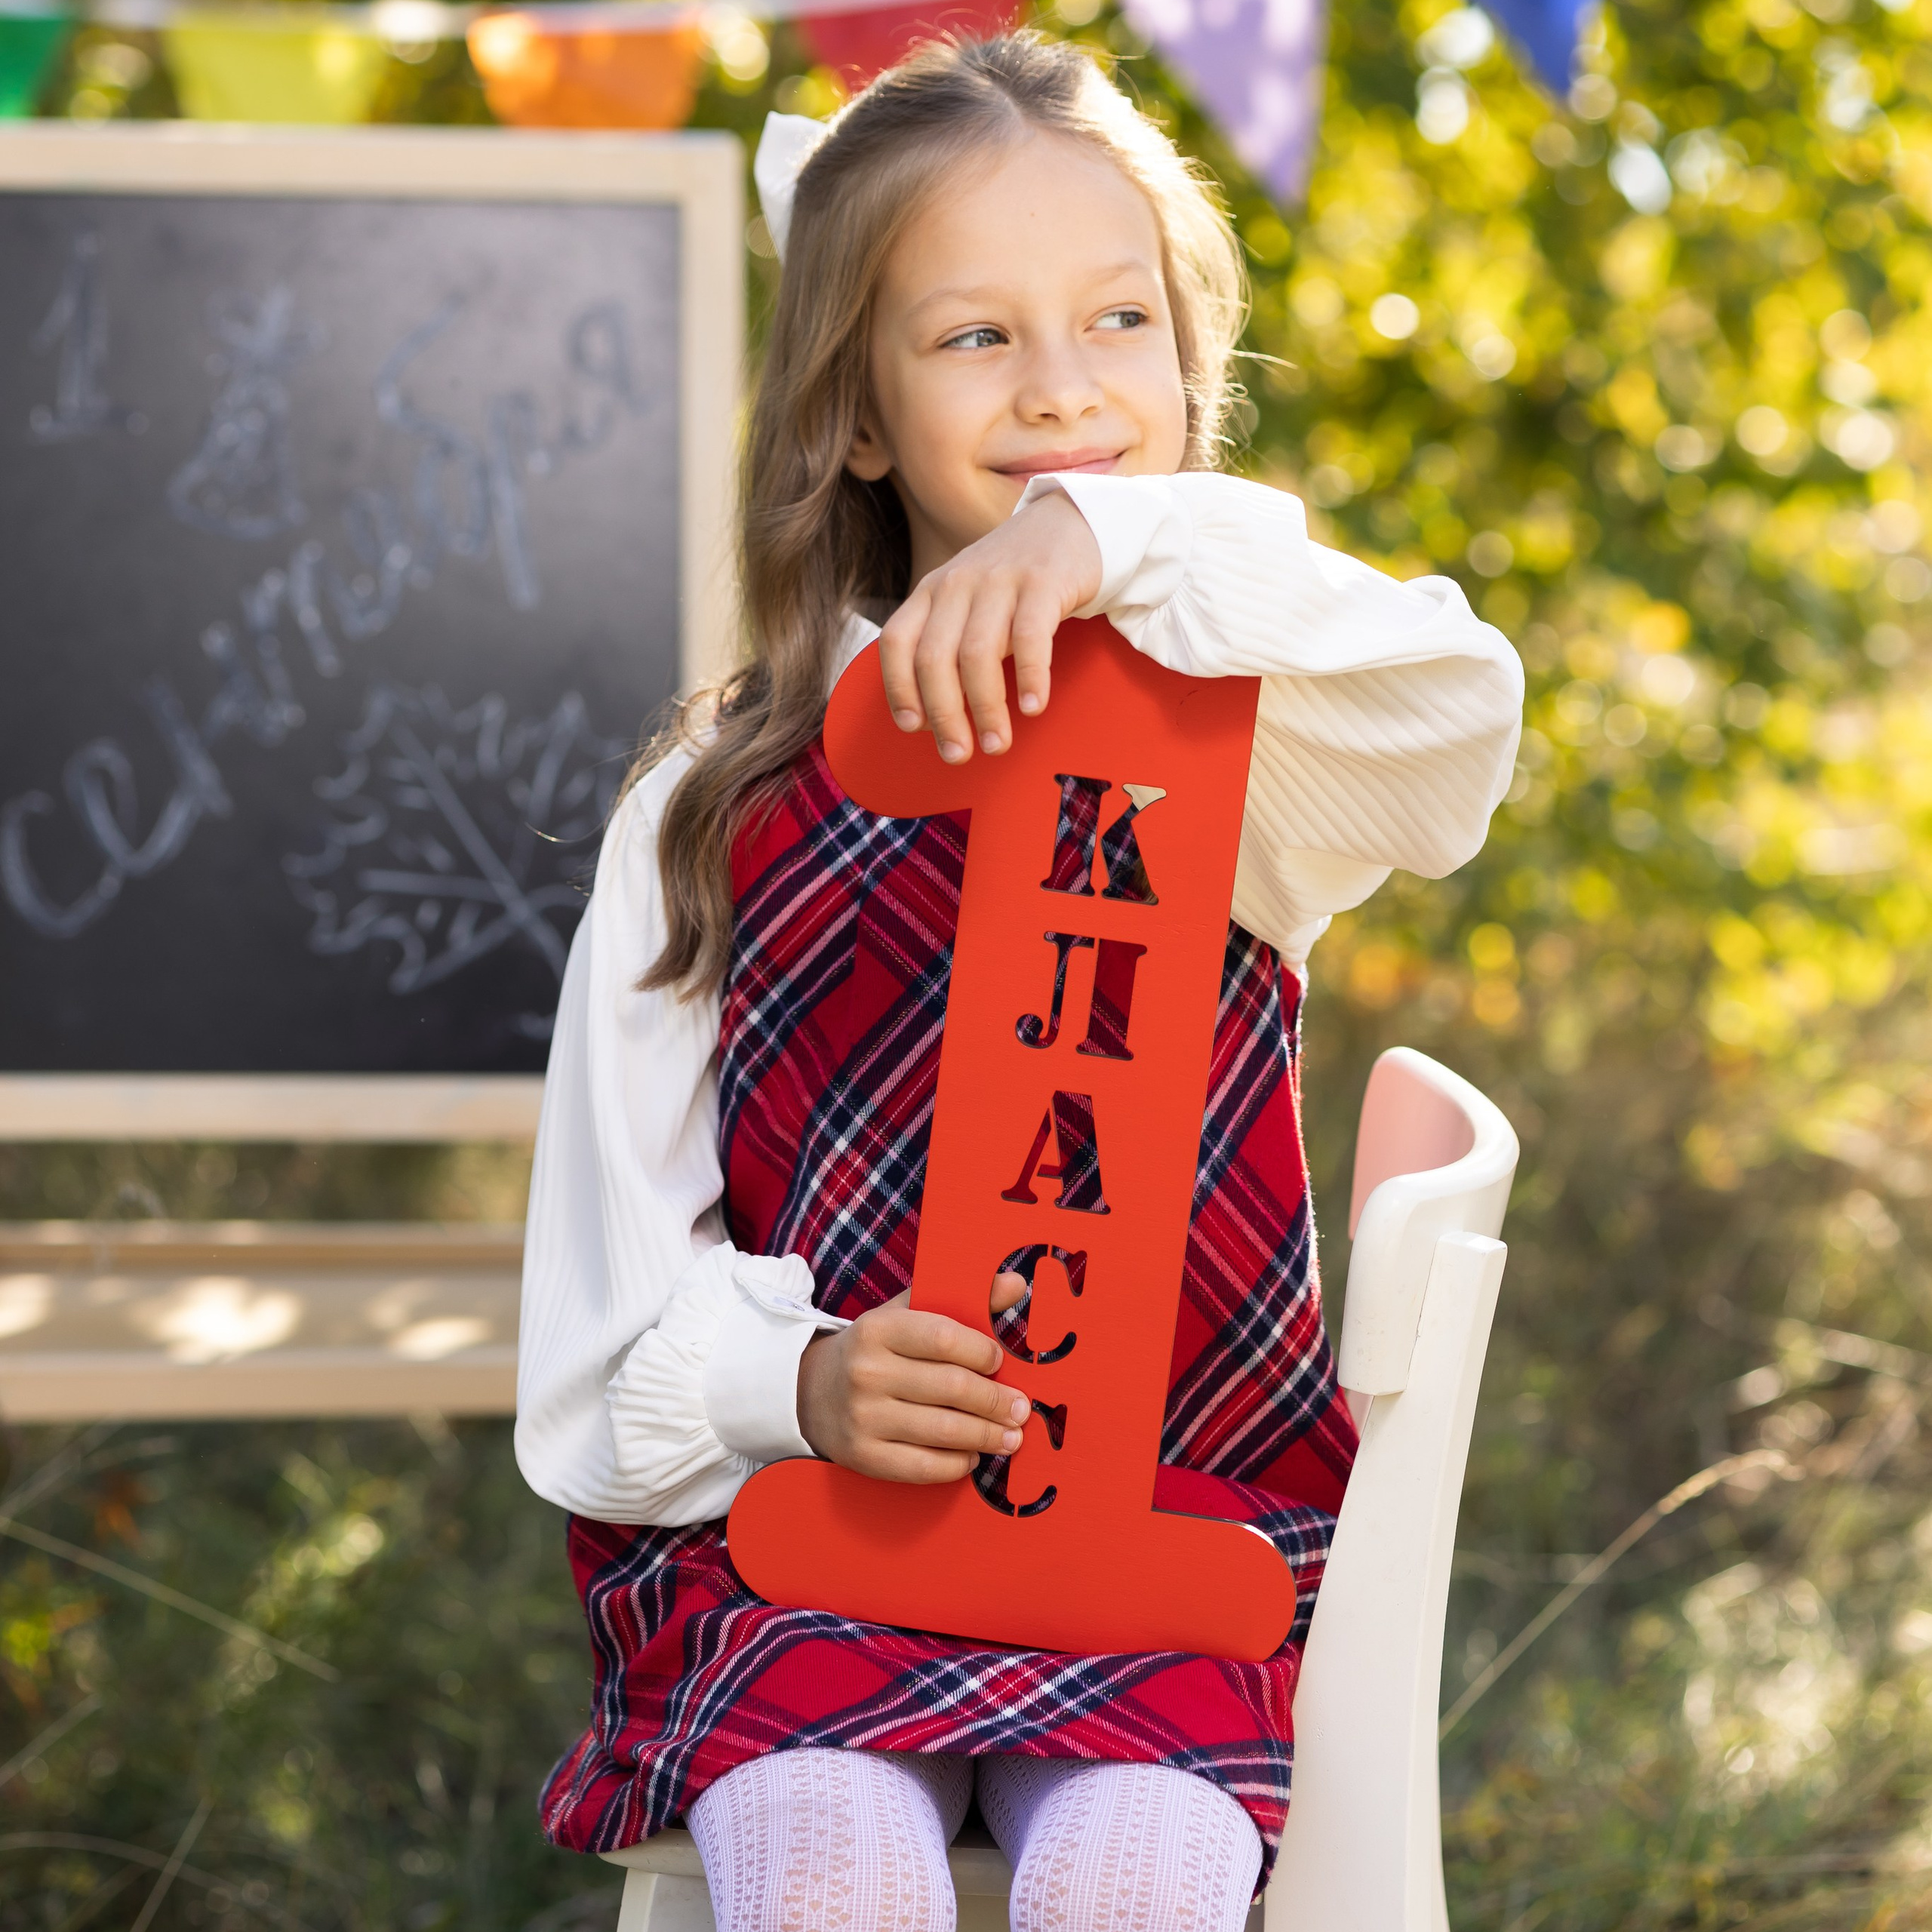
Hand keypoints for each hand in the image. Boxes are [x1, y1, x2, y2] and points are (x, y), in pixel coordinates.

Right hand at [796, 1277, 1031, 1483]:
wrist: (811, 1392)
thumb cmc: (875, 1350)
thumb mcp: (905, 1314)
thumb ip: (960, 1299)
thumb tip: (1016, 1284)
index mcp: (878, 1329)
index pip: (944, 1337)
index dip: (981, 1351)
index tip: (999, 1361)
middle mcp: (868, 1372)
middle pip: (952, 1387)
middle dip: (997, 1401)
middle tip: (1021, 1409)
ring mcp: (863, 1417)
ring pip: (944, 1430)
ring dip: (988, 1436)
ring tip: (1011, 1437)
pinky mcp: (865, 1456)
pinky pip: (925, 1466)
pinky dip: (958, 1464)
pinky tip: (973, 1455)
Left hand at [878, 490, 1101, 764]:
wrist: (1067, 524)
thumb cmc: (1012, 583)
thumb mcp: (965, 604)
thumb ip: (946, 646)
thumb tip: (931, 718)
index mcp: (930, 592)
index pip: (897, 642)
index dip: (899, 689)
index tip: (914, 728)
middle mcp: (956, 584)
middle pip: (935, 658)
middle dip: (945, 715)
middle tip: (959, 754)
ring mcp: (998, 580)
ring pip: (978, 653)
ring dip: (986, 708)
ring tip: (996, 744)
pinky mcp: (1042, 582)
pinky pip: (1030, 637)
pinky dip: (1029, 677)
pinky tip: (1032, 707)